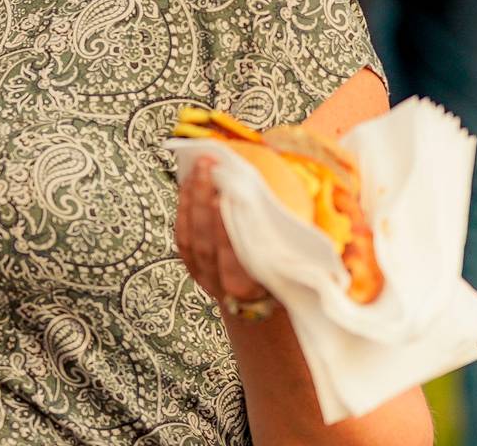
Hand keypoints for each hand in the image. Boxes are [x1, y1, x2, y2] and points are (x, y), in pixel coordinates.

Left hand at [175, 155, 280, 323]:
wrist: (262, 310)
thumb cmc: (285, 278)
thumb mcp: (294, 267)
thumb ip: (288, 242)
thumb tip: (294, 200)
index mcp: (249, 288)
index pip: (232, 256)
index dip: (224, 228)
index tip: (223, 197)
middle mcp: (222, 285)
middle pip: (206, 242)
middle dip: (203, 201)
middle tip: (209, 166)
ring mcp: (203, 276)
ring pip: (190, 236)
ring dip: (192, 198)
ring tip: (200, 166)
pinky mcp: (192, 266)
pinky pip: (182, 235)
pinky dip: (184, 208)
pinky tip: (189, 182)